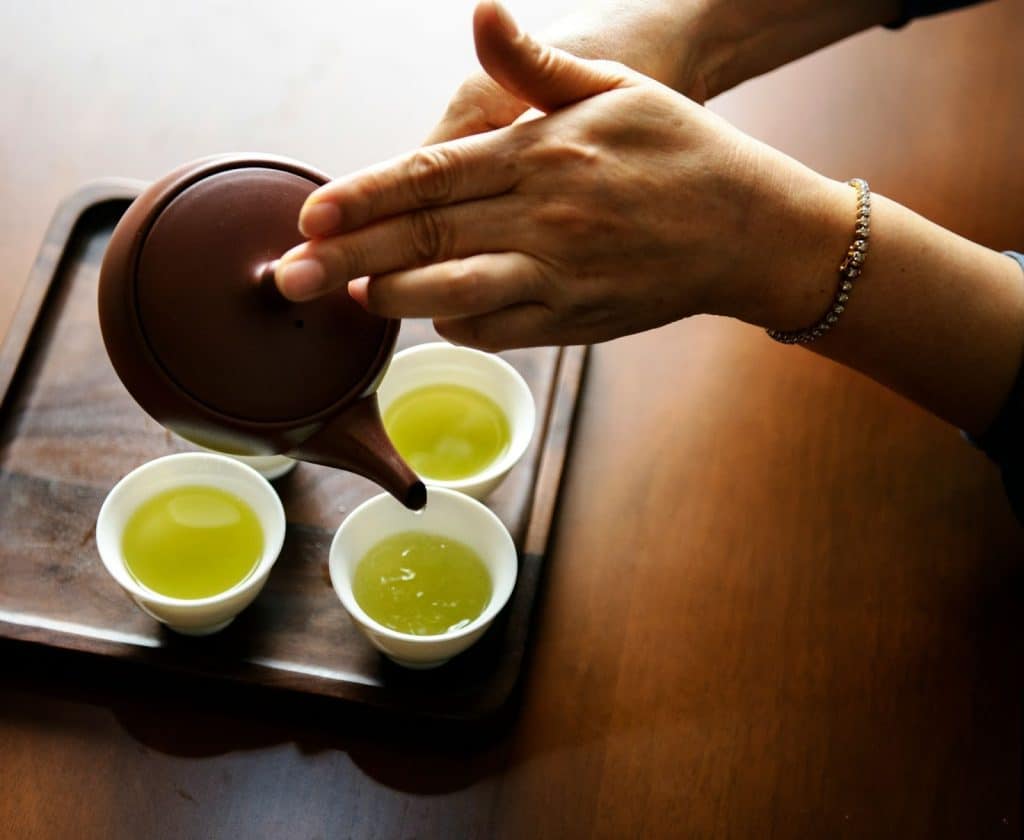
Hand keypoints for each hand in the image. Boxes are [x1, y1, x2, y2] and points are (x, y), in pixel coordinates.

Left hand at [275, 1, 851, 349]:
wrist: (749, 229)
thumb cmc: (680, 150)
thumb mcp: (613, 87)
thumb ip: (534, 65)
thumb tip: (481, 13)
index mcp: (542, 153)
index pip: (430, 176)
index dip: (364, 198)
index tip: (312, 213)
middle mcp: (543, 217)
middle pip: (424, 241)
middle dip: (348, 260)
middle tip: (290, 277)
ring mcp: (557, 275)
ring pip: (452, 293)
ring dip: (392, 298)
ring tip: (348, 297)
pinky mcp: (573, 319)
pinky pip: (496, 329)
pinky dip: (453, 323)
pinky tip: (427, 313)